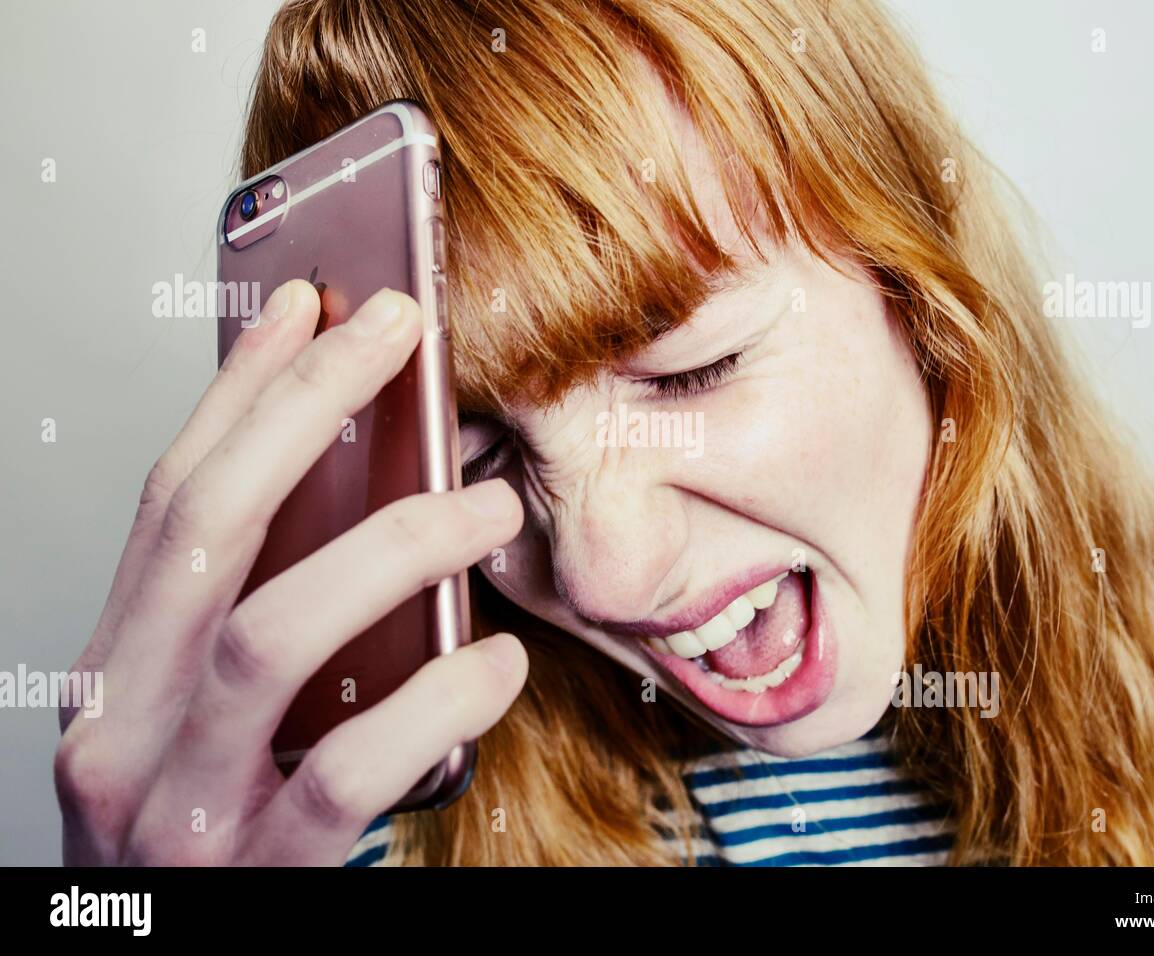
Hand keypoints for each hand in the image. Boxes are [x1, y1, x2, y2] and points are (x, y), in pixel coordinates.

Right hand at [55, 281, 525, 864]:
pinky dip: (435, 703)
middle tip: (397, 333)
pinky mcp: (249, 874)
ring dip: (392, 548)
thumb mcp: (213, 714)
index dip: (241, 392)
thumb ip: (263, 612)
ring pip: (269, 635)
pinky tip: (500, 665)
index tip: (308, 306)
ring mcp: (175, 802)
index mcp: (120, 669)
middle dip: (303, 412)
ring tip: (490, 508)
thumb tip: (362, 490)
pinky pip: (344, 769)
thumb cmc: (211, 836)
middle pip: (208, 529)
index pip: (172, 500)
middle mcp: (121, 724)